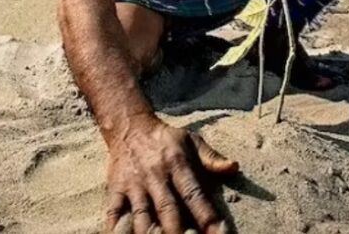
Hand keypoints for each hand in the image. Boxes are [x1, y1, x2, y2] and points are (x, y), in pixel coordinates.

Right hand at [104, 115, 238, 233]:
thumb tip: (234, 167)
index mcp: (177, 164)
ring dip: (151, 233)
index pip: (194, 194)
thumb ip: (211, 158)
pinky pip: (114, 214)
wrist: (130, 126)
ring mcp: (134, 185)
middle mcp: (156, 176)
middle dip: (179, 231)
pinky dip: (117, 229)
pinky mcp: (115, 191)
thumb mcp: (192, 141)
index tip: (218, 233)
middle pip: (167, 209)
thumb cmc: (166, 139)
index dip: (206, 216)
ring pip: (142, 216)